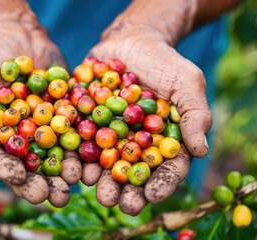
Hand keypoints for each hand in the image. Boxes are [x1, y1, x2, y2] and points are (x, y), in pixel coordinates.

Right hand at [0, 0, 67, 203]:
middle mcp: (19, 139)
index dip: (7, 171)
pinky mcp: (65, 120)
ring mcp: (44, 131)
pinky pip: (75, 137)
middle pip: (28, 167)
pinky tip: (94, 161)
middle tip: (55, 197)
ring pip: (54, 158)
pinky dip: (85, 150)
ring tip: (75, 183)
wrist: (22, 36)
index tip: (19, 177)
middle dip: (41, 183)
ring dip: (65, 173)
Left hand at [89, 0, 211, 214]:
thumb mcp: (186, 83)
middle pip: (132, 171)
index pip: (165, 168)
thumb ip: (193, 115)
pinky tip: (77, 168)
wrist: (131, 41)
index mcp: (162, 140)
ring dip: (101, 179)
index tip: (152, 197)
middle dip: (127, 190)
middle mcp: (134, 142)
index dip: (160, 184)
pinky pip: (81, 140)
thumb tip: (200, 150)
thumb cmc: (164, 63)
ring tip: (97, 190)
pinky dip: (78, 154)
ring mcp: (109, 134)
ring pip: (105, 162)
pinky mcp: (86, 121)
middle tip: (121, 204)